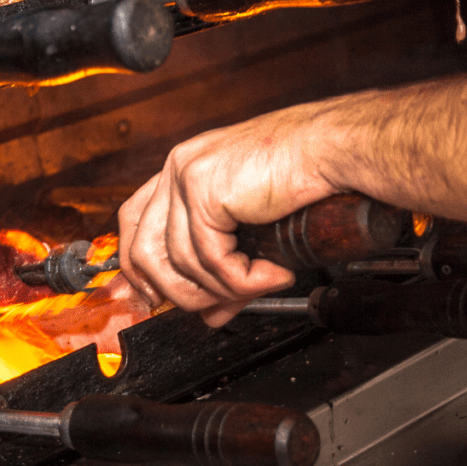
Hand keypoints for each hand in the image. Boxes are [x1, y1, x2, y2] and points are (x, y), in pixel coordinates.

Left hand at [117, 104, 339, 323]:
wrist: (333, 149)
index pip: (133, 222)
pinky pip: (211, 259)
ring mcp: (186, 177)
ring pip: (180, 264)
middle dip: (177, 292)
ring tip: (259, 286)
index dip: (138, 268)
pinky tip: (273, 273)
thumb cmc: (301, 177)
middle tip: (216, 307)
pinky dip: (243, 280)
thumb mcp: (250, 230)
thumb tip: (211, 316)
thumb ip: (224, 272)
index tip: (153, 299)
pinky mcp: (204, 191)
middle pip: (143, 250)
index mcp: (182, 169)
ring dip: (221, 290)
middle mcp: (178, 169)